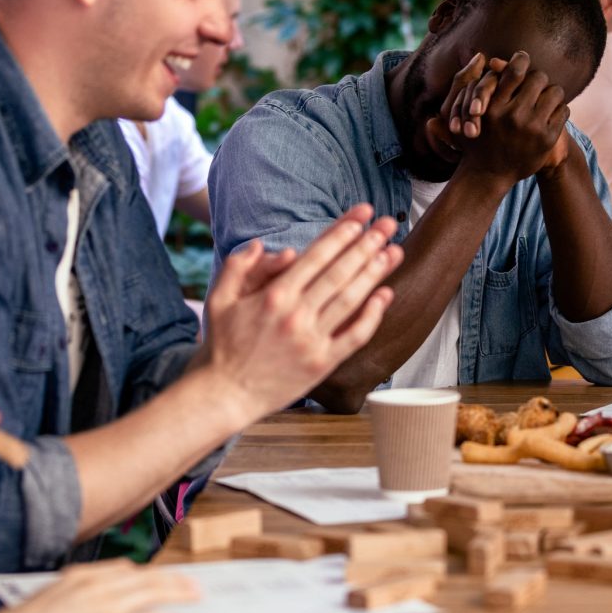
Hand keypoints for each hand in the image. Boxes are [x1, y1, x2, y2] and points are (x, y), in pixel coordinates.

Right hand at [0, 560, 198, 612]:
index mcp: (81, 575)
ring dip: (178, 593)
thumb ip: (70, 596)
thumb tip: (81, 605)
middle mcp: (98, 585)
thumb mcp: (47, 600)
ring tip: (196, 595)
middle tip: (192, 581)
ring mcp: (105, 606)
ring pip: (153, 593)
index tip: (162, 575)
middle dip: (172, 579)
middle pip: (145, 577)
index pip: (125, 568)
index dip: (148, 573)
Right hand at [198, 205, 402, 418]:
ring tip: (392, 252)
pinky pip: (354, 336)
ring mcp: (312, 340)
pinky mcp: (322, 364)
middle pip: (340, 272)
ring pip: (350, 299)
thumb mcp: (219, 298)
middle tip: (388, 225)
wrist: (224, 395)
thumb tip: (263, 244)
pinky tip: (385, 296)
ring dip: (374, 273)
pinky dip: (372, 315)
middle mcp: (296, 314)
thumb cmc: (222, 346)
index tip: (361, 216)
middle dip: (367, 244)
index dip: (342, 232)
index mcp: (274, 295)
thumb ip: (238, 266)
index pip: (316, 255)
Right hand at [454, 51, 570, 185]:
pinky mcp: (547, 139)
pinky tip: (550, 115)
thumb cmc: (478, 139)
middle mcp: (512, 116)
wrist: (489, 174)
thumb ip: (480, 86)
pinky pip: (563, 110)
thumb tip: (493, 59)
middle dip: (537, 79)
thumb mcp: (470, 114)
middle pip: (538, 77)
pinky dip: (559, 109)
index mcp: (493, 107)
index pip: (515, 71)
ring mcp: (532, 128)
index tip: (522, 59)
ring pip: (555, 91)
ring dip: (551, 93)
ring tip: (545, 99)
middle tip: (535, 85)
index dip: (520, 60)